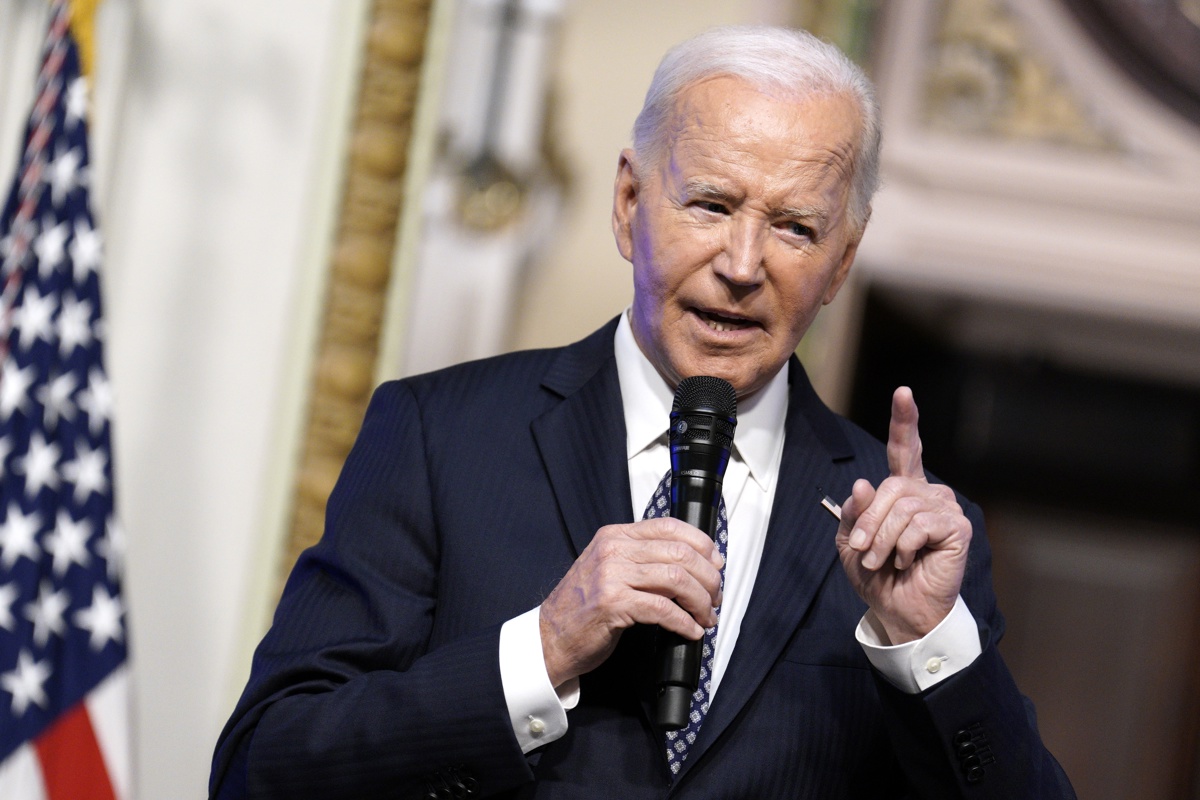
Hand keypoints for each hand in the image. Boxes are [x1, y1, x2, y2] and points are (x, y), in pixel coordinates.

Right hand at [539, 518, 722, 687]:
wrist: (550, 637)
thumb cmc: (582, 607)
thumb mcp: (608, 569)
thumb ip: (640, 558)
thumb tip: (690, 563)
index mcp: (614, 536)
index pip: (669, 526)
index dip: (701, 544)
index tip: (715, 563)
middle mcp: (613, 550)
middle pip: (679, 553)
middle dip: (708, 578)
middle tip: (715, 597)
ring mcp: (611, 576)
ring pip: (676, 579)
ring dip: (700, 601)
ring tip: (706, 616)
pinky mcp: (613, 604)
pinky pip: (663, 609)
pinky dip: (684, 622)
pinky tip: (691, 630)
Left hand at [835, 387, 971, 643]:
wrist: (898, 609)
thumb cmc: (876, 575)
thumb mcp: (850, 540)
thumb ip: (855, 511)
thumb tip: (863, 484)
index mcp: (903, 490)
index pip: (904, 449)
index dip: (904, 421)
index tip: (903, 392)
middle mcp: (927, 494)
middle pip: (891, 487)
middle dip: (868, 521)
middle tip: (860, 549)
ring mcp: (945, 509)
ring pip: (903, 507)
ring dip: (881, 538)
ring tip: (879, 560)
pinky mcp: (958, 528)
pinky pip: (921, 524)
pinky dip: (903, 545)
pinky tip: (905, 560)